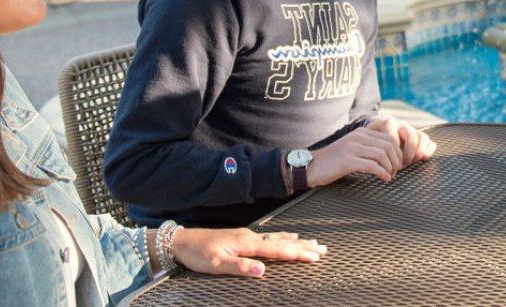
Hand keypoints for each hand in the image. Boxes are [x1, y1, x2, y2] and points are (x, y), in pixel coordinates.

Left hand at [170, 228, 324, 277]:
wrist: (182, 241)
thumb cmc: (198, 254)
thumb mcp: (216, 265)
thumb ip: (240, 267)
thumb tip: (263, 270)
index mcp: (247, 244)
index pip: (278, 250)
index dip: (297, 254)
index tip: (315, 257)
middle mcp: (251, 237)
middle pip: (283, 242)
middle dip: (304, 247)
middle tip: (324, 250)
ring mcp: (248, 236)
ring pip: (278, 238)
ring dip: (297, 241)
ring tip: (314, 243)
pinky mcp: (243, 237)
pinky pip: (270, 236)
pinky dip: (284, 236)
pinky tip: (289, 236)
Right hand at [307, 124, 403, 185]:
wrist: (311, 166)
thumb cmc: (333, 161)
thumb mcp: (352, 147)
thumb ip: (367, 147)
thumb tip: (388, 155)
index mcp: (361, 132)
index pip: (388, 137)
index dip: (397, 151)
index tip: (397, 164)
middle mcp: (358, 137)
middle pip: (388, 145)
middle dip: (396, 160)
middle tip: (396, 171)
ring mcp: (352, 148)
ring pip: (382, 154)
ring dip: (390, 167)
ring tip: (391, 176)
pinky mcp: (347, 161)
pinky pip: (372, 166)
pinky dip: (382, 173)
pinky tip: (385, 178)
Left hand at [365, 116, 436, 166]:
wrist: (376, 130)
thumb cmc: (371, 139)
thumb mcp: (368, 140)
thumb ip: (370, 147)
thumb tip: (374, 161)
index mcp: (388, 124)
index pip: (394, 137)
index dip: (393, 152)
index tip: (389, 162)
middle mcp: (402, 125)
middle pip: (411, 135)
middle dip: (409, 151)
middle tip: (404, 164)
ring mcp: (412, 130)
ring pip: (422, 136)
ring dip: (419, 151)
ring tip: (414, 161)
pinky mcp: (420, 137)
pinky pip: (429, 141)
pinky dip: (428, 150)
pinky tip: (423, 159)